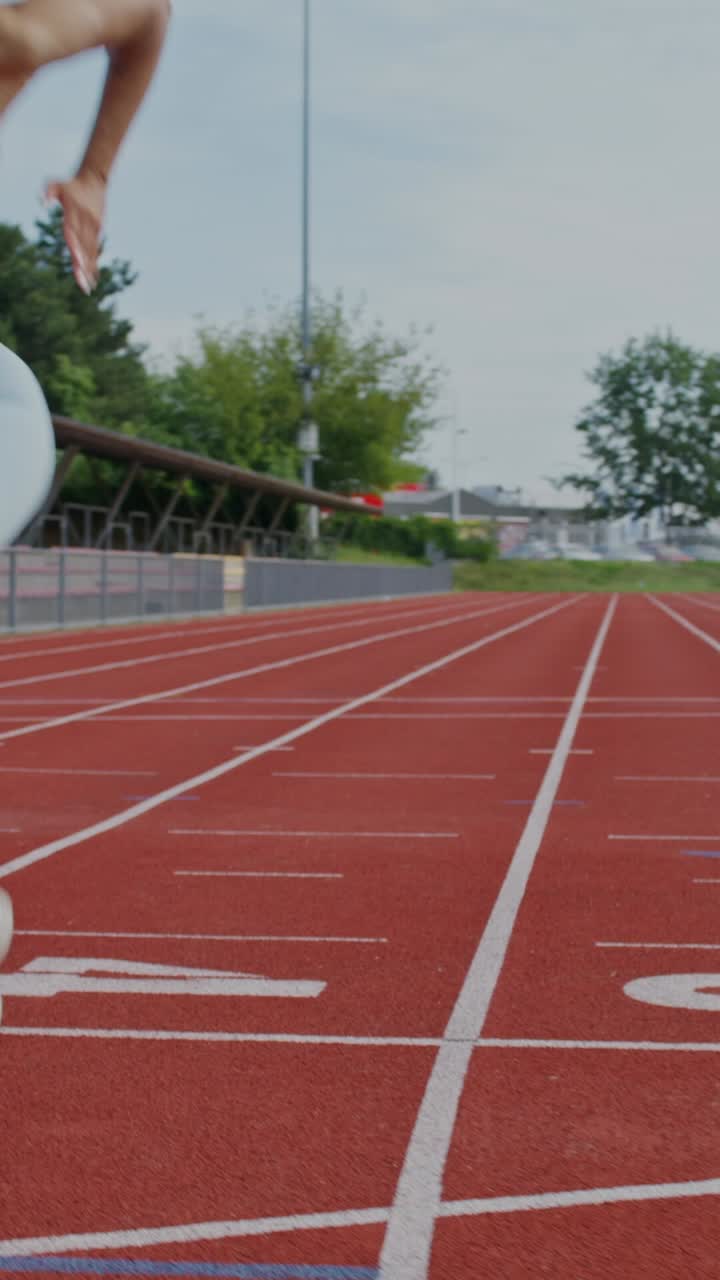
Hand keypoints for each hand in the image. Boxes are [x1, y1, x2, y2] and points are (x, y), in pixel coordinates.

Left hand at [44, 170, 106, 293]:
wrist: (95, 178)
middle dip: (84, 268)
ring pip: (91, 251)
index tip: (79, 265)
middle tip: (84, 286)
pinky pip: (95, 248)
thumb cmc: (71, 184)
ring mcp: (94, 226)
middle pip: (84, 248)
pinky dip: (94, 262)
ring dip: (90, 270)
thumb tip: (42, 203)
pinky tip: (94, 277)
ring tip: (89, 287)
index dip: (77, 250)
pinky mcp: (98, 229)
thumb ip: (48, 191)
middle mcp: (86, 222)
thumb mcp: (56, 183)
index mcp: (74, 214)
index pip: (74, 234)